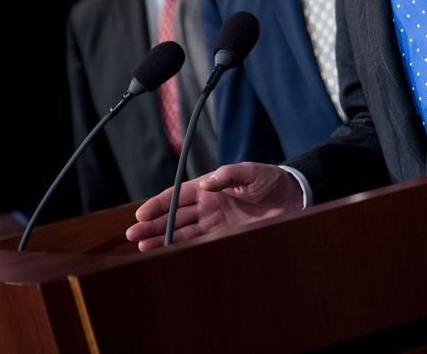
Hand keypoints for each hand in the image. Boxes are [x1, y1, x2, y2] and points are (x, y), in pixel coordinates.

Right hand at [126, 162, 302, 250]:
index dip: (158, 205)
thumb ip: (229, 175)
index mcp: (209, 187)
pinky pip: (201, 244)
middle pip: (175, 217)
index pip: (177, 196)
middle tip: (133, 236)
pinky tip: (170, 255)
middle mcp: (208, 205)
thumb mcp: (251, 172)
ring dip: (163, 240)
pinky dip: (185, 249)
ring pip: (183, 233)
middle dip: (153, 226)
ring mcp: (216, 222)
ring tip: (143, 248)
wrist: (293, 197)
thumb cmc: (271, 179)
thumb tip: (206, 183)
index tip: (141, 215)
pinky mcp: (227, 236)